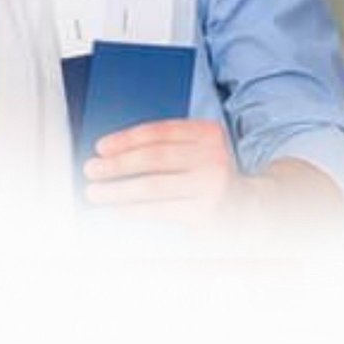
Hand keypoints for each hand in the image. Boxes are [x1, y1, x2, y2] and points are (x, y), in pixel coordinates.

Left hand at [82, 119, 239, 222]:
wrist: (251, 205)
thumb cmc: (210, 174)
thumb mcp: (196, 150)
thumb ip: (165, 146)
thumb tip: (113, 153)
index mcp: (207, 132)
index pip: (159, 131)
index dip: (125, 139)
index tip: (101, 147)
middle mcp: (212, 155)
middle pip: (154, 157)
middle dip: (117, 164)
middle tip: (92, 168)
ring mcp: (212, 184)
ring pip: (154, 185)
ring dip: (119, 190)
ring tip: (96, 192)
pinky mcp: (207, 211)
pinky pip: (162, 209)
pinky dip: (135, 209)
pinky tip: (119, 208)